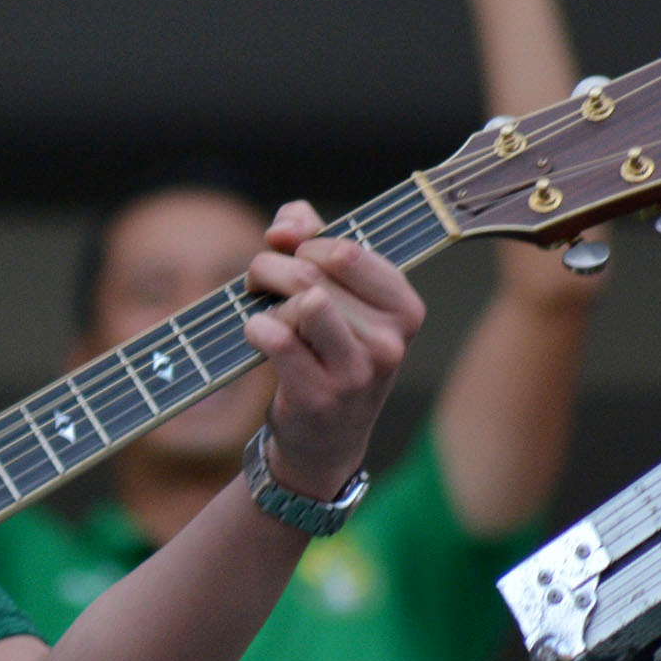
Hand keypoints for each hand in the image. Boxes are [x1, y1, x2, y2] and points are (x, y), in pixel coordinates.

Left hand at [240, 203, 425, 498]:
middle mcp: (390, 340)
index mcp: (404, 308)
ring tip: (262, 311)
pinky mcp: (319, 395)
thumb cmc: (326, 353)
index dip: (303, 246)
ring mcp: (357, 372)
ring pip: (299, 300)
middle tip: (260, 283)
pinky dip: (255, 328)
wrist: (325, 440)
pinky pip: (277, 337)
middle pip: (312, 272)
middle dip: (270, 267)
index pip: (344, 249)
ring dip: (265, 297)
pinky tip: (256, 334)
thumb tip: (288, 221)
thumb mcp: (336, 296)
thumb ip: (311, 241)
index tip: (290, 260)